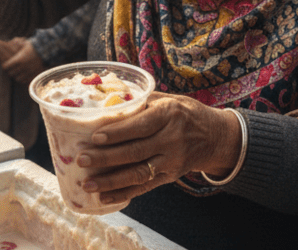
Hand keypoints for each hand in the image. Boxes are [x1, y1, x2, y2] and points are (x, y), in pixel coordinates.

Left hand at [0, 40, 44, 84]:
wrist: (46, 50)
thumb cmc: (34, 46)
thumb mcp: (24, 43)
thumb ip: (16, 43)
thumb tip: (11, 42)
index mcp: (18, 60)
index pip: (6, 67)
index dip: (5, 65)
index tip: (6, 64)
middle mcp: (22, 67)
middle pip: (11, 73)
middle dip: (10, 71)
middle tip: (11, 69)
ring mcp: (28, 72)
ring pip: (18, 79)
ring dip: (17, 76)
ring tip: (18, 73)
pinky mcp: (34, 75)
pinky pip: (25, 81)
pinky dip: (24, 79)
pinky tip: (24, 75)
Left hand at [75, 93, 240, 206]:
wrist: (216, 137)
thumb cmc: (185, 113)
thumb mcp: (168, 99)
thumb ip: (141, 101)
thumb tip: (106, 99)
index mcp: (169, 115)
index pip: (140, 125)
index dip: (117, 133)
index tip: (94, 136)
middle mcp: (171, 139)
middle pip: (135, 151)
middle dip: (105, 157)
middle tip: (81, 159)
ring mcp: (171, 161)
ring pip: (138, 173)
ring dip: (110, 181)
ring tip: (87, 184)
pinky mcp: (170, 177)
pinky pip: (145, 187)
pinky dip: (123, 193)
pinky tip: (104, 197)